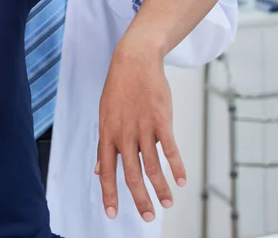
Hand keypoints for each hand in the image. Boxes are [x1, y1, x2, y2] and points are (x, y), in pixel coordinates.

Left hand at [95, 39, 185, 221]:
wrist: (134, 60)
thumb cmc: (119, 88)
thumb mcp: (104, 115)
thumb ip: (104, 145)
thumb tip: (97, 171)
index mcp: (108, 134)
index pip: (106, 170)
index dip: (109, 193)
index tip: (112, 213)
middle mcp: (124, 134)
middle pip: (131, 174)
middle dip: (139, 199)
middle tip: (147, 217)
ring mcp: (143, 127)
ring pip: (152, 165)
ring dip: (160, 187)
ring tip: (167, 204)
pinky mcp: (162, 119)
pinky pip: (170, 148)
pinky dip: (176, 166)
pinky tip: (181, 180)